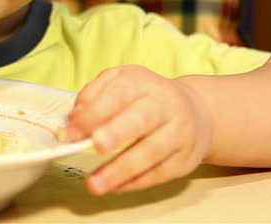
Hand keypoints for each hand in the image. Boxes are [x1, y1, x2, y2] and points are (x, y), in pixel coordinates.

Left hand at [66, 65, 212, 194]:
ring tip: (95, 184)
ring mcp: (179, 133)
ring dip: (121, 170)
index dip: (96, 111)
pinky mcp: (185, 160)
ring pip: (151, 152)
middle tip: (96, 145)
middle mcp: (165, 105)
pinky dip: (134, 183)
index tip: (73, 130)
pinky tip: (113, 187)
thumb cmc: (146, 97)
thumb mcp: (119, 82)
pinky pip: (159, 174)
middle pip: (142, 118)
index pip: (120, 92)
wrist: (197, 111)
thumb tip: (74, 120)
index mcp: (143, 83)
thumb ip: (93, 95)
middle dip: (117, 132)